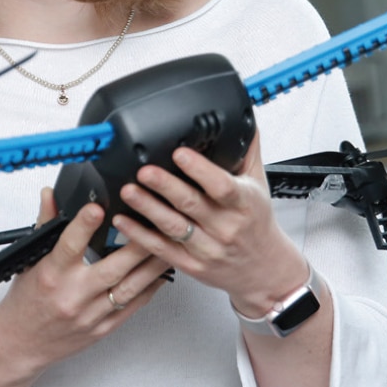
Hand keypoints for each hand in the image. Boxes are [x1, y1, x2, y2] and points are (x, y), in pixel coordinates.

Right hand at [0, 188, 169, 371]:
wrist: (21, 344)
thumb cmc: (26, 302)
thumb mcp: (30, 261)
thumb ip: (45, 226)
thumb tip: (51, 195)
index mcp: (52, 274)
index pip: (69, 245)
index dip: (84, 225)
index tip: (97, 208)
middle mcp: (72, 295)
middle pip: (112, 268)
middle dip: (138, 245)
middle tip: (156, 224)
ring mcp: (89, 315)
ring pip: (129, 288)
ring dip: (152, 266)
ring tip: (169, 246)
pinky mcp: (102, 329)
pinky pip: (131, 307)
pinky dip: (148, 289)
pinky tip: (159, 274)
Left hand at [112, 138, 307, 316]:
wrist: (263, 270)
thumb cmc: (257, 222)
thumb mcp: (259, 184)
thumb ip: (247, 151)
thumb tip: (241, 117)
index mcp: (243, 203)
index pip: (221, 186)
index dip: (199, 170)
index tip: (179, 153)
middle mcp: (225, 227)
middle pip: (191, 205)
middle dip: (165, 186)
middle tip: (144, 171)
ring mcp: (207, 248)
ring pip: (173, 227)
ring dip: (148, 208)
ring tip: (128, 192)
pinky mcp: (191, 265)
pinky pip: (161, 249)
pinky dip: (140, 235)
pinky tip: (123, 221)